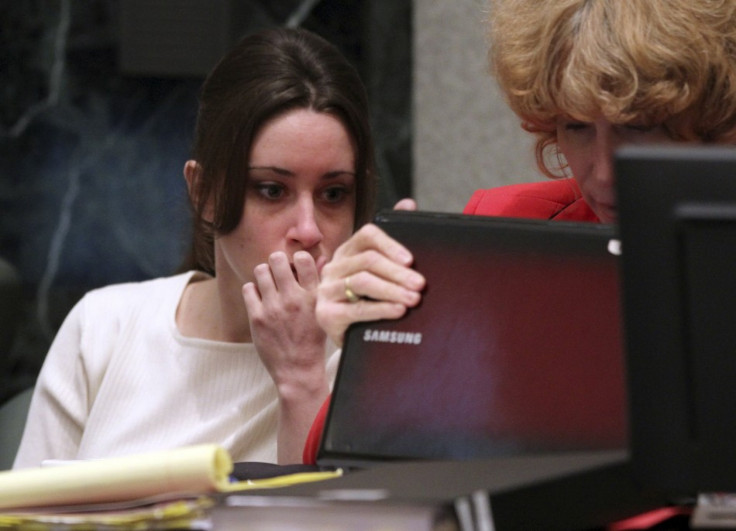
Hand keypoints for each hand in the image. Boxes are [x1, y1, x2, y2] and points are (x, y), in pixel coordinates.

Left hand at [242, 250, 326, 386]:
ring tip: (268, 284)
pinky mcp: (257, 318)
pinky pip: (248, 288)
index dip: (297, 258)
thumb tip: (321, 258)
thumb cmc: (313, 340)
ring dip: (264, 274)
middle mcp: (294, 298)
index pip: (303, 259)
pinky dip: (253, 290)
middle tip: (278, 271)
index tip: (296, 266)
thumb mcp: (322, 310)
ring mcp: (274, 308)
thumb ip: (320, 283)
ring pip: (260, 271)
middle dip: (277, 262)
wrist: (298, 370)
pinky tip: (260, 298)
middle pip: (277, 259)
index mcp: (313, 296)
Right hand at [315, 198, 425, 346]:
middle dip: (398, 273)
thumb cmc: (369, 300)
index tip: (411, 260)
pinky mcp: (326, 315)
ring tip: (413, 299)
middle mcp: (333, 268)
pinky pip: (356, 309)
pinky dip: (381, 309)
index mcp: (347, 252)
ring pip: (362, 282)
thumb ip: (392, 240)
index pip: (366, 236)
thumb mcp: (380, 272)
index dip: (390, 244)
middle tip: (420, 284)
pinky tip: (398, 311)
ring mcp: (326, 291)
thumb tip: (408, 203)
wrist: (351, 337)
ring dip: (392, 290)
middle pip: (367, 261)